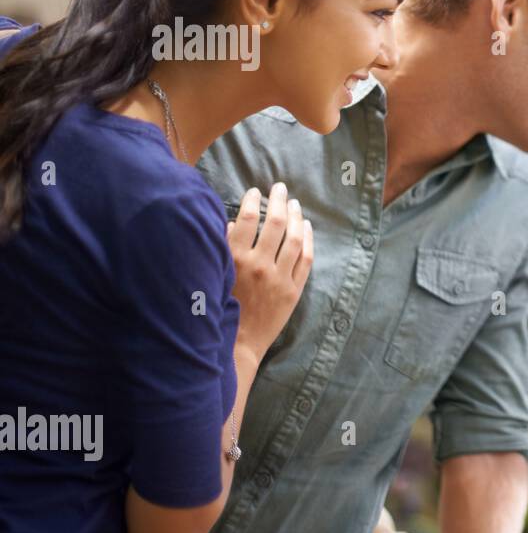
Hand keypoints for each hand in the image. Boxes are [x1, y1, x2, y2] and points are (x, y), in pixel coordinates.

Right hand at [227, 182, 312, 361]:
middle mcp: (259, 265)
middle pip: (275, 223)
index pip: (247, 219)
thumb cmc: (219, 308)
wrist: (237, 344)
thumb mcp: (213, 275)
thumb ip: (221, 248)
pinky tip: (307, 227)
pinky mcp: (293, 290)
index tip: (254, 191)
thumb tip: (228, 223)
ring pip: (294, 238)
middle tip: (280, 188)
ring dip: (296, 216)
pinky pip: (306, 259)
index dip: (252, 200)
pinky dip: (308, 239)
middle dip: (279, 200)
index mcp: (234, 259)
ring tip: (295, 203)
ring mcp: (279, 278)